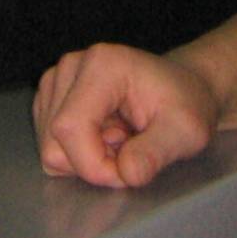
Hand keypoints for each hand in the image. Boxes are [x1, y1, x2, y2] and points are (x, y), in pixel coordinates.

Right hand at [33, 42, 218, 188]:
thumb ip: (157, 152)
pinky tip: (105, 137)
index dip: (95, 165)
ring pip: (50, 148)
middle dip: (92, 163)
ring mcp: (57, 81)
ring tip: (120, 140)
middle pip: (54, 143)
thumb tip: (127, 173)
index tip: (128, 172)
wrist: (182, 88)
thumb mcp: (186, 131)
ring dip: (86, 159)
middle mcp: (72, 66)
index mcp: (102, 64)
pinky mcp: (51, 98)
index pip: (71, 129)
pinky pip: (52, 146)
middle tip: (129, 149)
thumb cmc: (185, 104)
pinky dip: (78, 154)